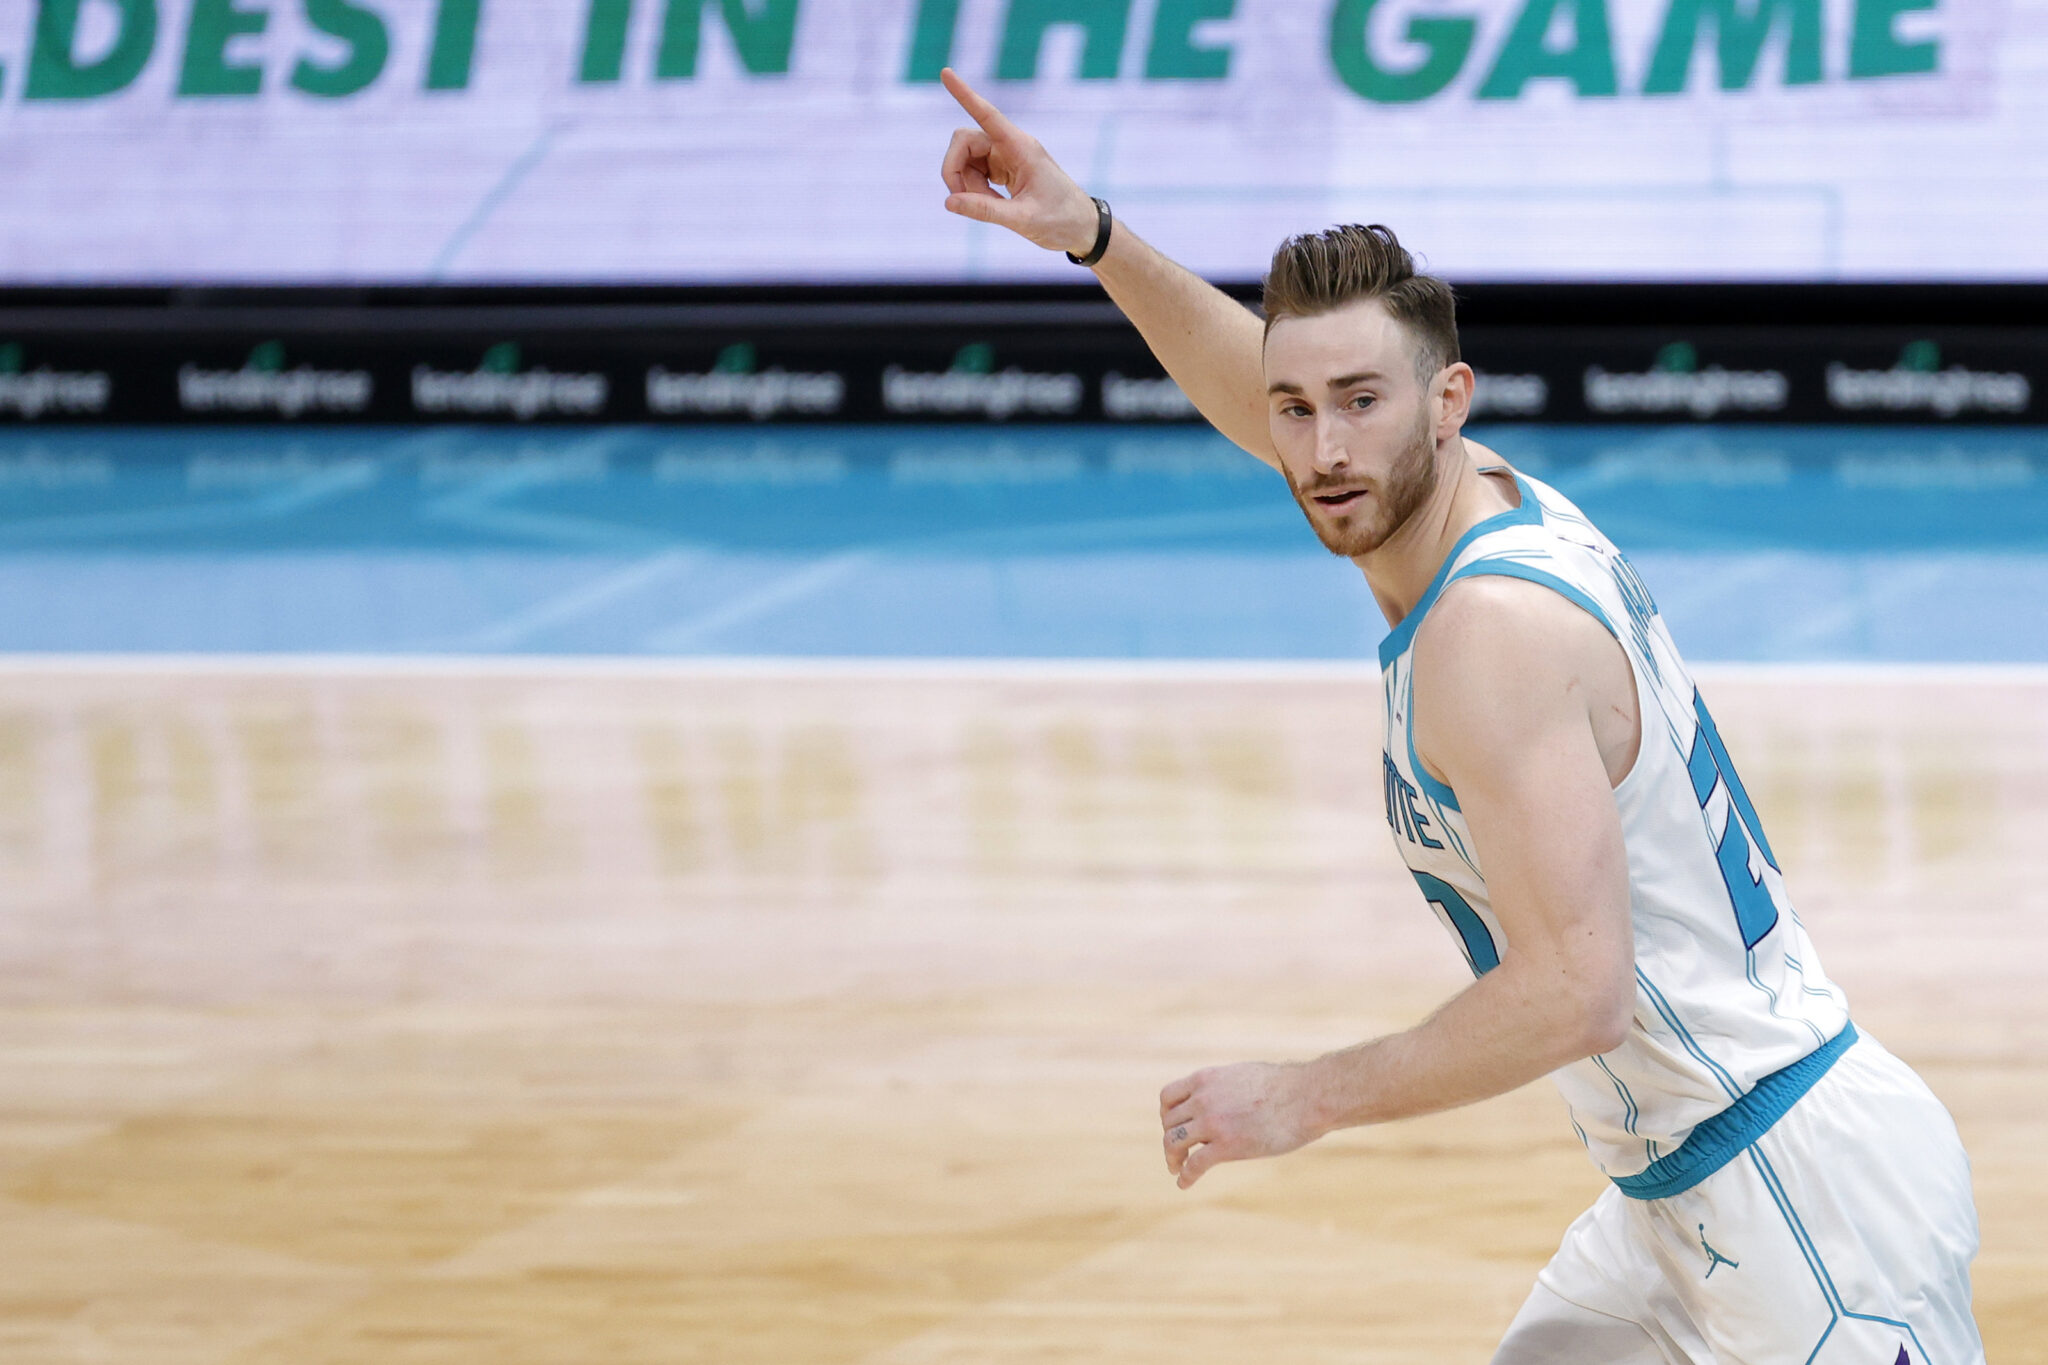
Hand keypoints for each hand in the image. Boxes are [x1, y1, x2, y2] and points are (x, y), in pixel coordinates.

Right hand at [938, 68, 1102, 257]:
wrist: (1081, 227)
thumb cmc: (1060, 220)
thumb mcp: (1023, 219)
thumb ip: (985, 210)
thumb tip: (949, 202)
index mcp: (1021, 148)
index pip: (987, 115)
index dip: (965, 94)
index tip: (945, 72)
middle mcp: (1011, 145)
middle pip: (964, 141)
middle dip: (955, 170)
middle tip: (964, 201)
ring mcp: (1005, 156)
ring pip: (966, 158)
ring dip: (966, 184)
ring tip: (989, 206)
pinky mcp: (1003, 169)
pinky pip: (974, 171)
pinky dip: (974, 190)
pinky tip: (992, 204)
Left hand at [1158, 1061, 1319, 1188]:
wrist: (1306, 1096)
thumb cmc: (1284, 1086)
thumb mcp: (1244, 1075)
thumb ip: (1225, 1087)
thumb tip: (1225, 1095)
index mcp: (1206, 1079)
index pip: (1168, 1096)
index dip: (1166, 1114)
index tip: (1173, 1126)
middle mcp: (1203, 1099)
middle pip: (1169, 1122)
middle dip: (1170, 1138)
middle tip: (1176, 1153)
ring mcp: (1213, 1123)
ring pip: (1174, 1142)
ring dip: (1172, 1158)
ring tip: (1176, 1168)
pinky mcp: (1227, 1146)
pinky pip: (1194, 1164)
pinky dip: (1185, 1176)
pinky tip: (1184, 1184)